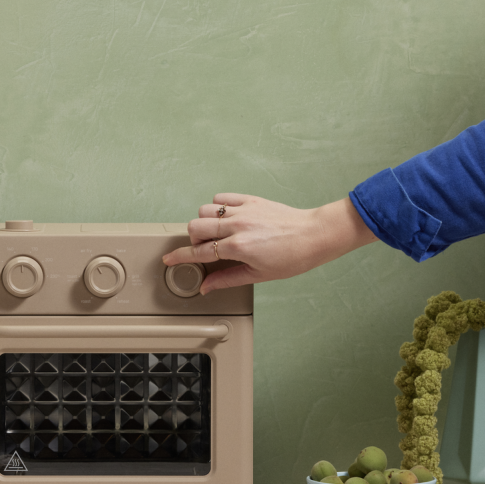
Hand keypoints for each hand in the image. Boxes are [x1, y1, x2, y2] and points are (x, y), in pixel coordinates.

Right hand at [162, 193, 378, 293]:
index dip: (180, 256)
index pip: (200, 252)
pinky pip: (222, 197)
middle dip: (193, 239)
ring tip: (216, 232)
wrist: (314, 236)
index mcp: (239, 247)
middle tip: (203, 247)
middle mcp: (238, 225)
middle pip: (195, 226)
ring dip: (204, 221)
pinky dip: (217, 206)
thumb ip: (227, 279)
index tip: (169, 259)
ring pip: (205, 209)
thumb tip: (206, 286)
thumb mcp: (258, 275)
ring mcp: (244, 210)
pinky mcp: (251, 200)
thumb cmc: (292, 258)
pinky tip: (225, 217)